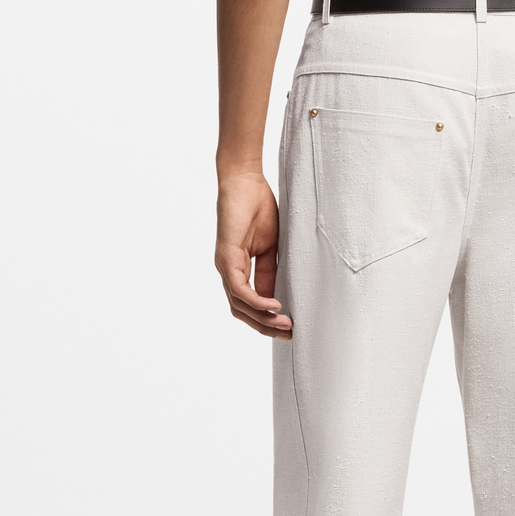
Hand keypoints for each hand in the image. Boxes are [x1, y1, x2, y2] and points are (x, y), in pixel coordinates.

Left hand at [216, 168, 291, 338]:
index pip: (248, 304)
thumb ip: (270, 271)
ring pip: (239, 304)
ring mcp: (225, 265)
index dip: (267, 319)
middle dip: (265, 326)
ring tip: (285, 324)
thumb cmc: (258, 207)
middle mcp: (228, 271)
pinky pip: (239, 288)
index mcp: (238, 269)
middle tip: (288, 334)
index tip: (290, 328)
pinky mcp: (226, 256)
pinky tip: (274, 305)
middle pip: (241, 311)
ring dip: (262, 318)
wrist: (245, 181)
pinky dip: (256, 300)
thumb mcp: (271, 246)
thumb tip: (276, 297)